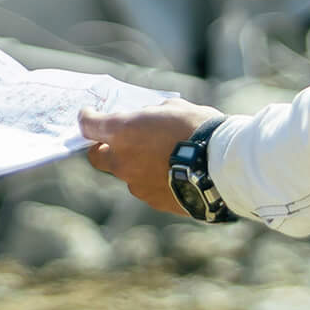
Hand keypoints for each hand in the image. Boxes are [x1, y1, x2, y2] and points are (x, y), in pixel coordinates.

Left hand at [79, 99, 225, 216]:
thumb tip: (150, 118)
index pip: (89, 125)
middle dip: (106, 149)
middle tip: (123, 141)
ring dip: (136, 165)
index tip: (89, 116)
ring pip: (126, 174)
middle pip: (99, 157)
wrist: (221, 168)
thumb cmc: (198, 129)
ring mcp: (136, 185)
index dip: (88, 119)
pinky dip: (155, 180)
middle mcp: (122, 161)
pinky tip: (176, 174)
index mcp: (122, 132)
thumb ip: (153, 113)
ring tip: (163, 158)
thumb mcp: (174, 107)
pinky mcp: (153, 201)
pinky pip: (147, 188)